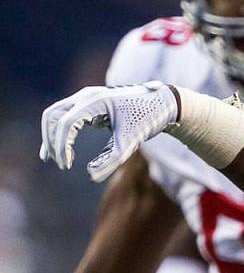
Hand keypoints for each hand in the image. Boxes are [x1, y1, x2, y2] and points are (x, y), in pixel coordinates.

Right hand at [39, 81, 178, 181]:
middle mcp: (87, 96)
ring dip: (52, 135)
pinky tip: (65, 150)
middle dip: (51, 140)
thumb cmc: (148, 119)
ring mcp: (87, 98)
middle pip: (53, 115)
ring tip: (55, 159)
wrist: (163, 103)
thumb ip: (112, 160)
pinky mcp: (90, 104)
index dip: (61, 146)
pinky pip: (67, 115)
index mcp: (95, 101)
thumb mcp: (131, 141)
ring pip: (57, 114)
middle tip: (57, 163)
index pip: (66, 123)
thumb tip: (91, 176)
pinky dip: (61, 131)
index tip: (66, 166)